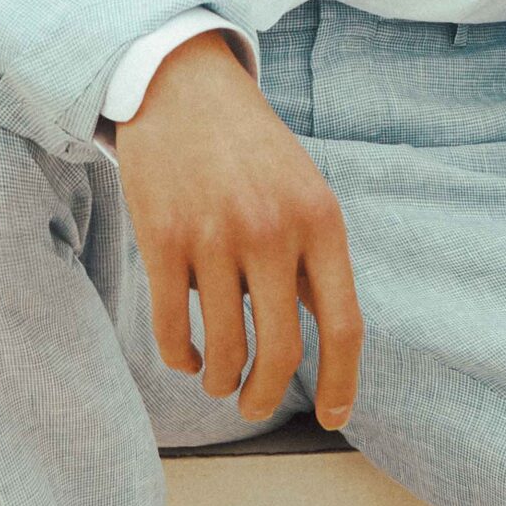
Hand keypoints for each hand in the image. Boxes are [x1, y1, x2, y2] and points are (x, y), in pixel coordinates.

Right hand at [116, 30, 363, 430]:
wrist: (184, 87)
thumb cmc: (250, 149)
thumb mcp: (303, 188)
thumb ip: (314, 258)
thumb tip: (325, 347)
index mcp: (320, 219)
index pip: (343, 325)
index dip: (342, 383)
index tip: (333, 417)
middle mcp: (272, 230)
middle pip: (280, 353)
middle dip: (266, 397)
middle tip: (255, 404)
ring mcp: (215, 237)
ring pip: (224, 351)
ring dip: (221, 380)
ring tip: (219, 378)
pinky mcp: (162, 240)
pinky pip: (173, 331)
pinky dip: (181, 358)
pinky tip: (187, 356)